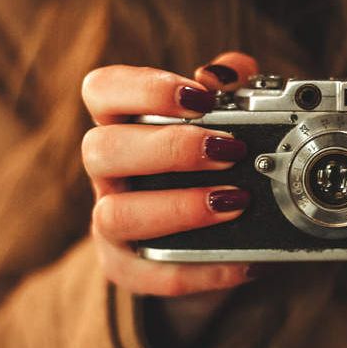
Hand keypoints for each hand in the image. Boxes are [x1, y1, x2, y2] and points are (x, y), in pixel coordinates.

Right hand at [81, 52, 259, 295]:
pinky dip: (203, 270)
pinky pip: (153, 275)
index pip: (103, 90)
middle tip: (230, 149)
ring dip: (179, 206)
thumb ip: (232, 89)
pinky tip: (246, 261)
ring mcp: (111, 225)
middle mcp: (108, 173)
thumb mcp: (224, 122)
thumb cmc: (210, 168)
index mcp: (123, 125)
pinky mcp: (131, 271)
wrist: (211, 242)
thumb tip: (229, 72)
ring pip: (115, 215)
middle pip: (100, 149)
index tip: (200, 97)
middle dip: (169, 148)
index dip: (144, 88)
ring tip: (236, 201)